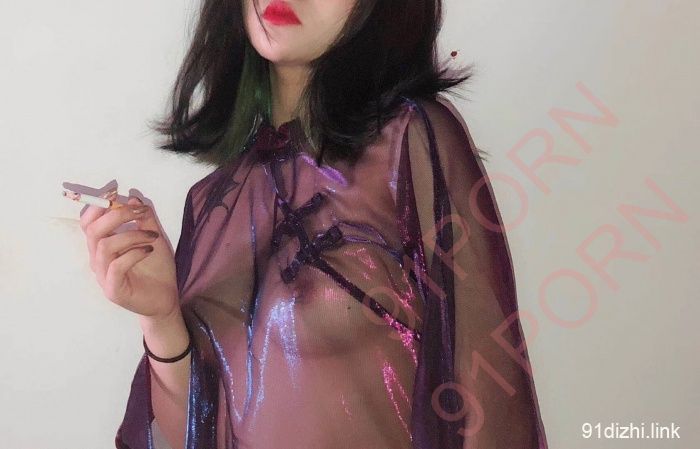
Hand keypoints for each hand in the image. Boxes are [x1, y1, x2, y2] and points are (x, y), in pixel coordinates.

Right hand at [80, 191, 178, 319]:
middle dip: (116, 214)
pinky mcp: (113, 290)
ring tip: (152, 237)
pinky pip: (117, 266)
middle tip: (141, 212)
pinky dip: (134, 253)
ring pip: (104, 246)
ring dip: (131, 235)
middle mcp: (98, 259)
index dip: (99, 205)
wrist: (165, 300)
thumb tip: (133, 199)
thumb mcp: (154, 239)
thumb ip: (145, 220)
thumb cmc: (156, 269)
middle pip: (92, 230)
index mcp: (103, 245)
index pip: (88, 222)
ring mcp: (103, 275)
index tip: (117, 192)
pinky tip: (149, 251)